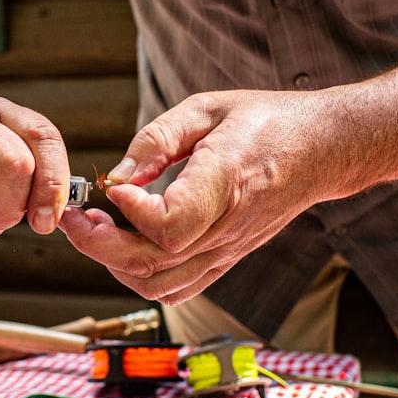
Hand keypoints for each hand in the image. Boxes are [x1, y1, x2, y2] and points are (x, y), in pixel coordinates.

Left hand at [58, 89, 333, 303]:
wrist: (320, 150)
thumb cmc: (267, 122)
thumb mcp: (207, 108)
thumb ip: (157, 139)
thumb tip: (116, 175)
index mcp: (226, 181)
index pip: (169, 225)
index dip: (130, 211)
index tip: (112, 185)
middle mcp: (227, 227)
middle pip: (153, 264)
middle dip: (100, 245)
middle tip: (77, 215)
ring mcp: (228, 249)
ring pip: (159, 286)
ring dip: (115, 264)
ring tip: (96, 228)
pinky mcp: (227, 259)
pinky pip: (177, 289)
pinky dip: (141, 276)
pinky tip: (126, 244)